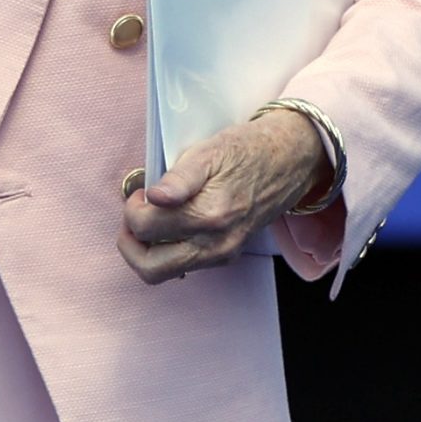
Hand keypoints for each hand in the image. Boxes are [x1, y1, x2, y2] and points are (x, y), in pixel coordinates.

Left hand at [117, 109, 330, 285]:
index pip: (145, 228)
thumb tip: (154, 197)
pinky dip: (168, 249)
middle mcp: (216, 245)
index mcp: (208, 216)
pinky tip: (173, 222)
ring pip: (165, 272)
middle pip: (149, 269)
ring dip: (147, 250)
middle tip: (136, 213)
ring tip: (152, 217)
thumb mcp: (209, 151)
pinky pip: (184, 264)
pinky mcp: (227, 256)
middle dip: (130, 243)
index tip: (142, 190)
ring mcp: (222, 255)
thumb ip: (178, 178)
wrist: (290, 160)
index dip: (132, 207)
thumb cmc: (248, 150)